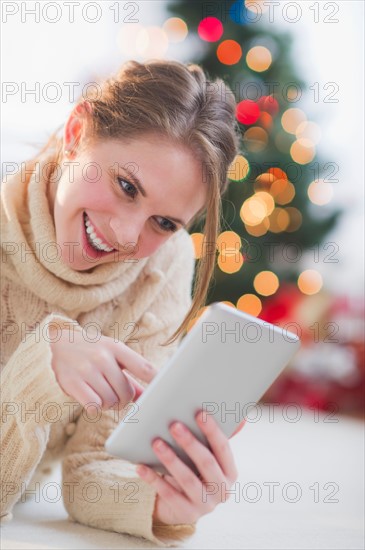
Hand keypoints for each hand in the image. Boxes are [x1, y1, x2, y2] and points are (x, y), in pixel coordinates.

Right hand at [49, 325, 157, 409]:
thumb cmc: (92, 350)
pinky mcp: (72, 382)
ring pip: (110, 401)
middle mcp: (102, 357)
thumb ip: (131, 374)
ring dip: (109, 404)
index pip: (143, 367)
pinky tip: (92, 399)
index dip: (156, 381)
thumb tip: (146, 395)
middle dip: (124, 400)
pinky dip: (96, 407)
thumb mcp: (113, 354)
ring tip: (102, 395)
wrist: (59, 342)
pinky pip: (93, 406)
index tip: (164, 391)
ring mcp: (86, 369)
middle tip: (117, 397)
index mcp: (116, 348)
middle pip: (126, 392)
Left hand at [136, 410, 245, 525]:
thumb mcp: (207, 458)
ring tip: (156, 443)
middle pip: (206, 463)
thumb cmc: (196, 471)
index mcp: (230, 472)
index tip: (199, 413)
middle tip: (174, 425)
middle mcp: (222, 490)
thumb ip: (210, 439)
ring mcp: (205, 505)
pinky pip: (168, 494)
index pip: (223, 448)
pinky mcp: (187, 514)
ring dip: (171, 459)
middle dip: (190, 443)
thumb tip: (224, 415)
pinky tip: (141, 466)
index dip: (212, 430)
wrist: (185, 506)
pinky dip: (154, 479)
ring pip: (187, 479)